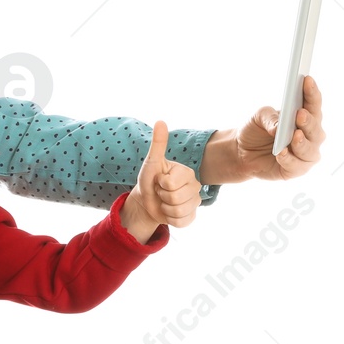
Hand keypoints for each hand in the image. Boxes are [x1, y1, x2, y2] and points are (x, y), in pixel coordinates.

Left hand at [122, 120, 200, 242]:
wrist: (147, 200)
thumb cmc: (150, 179)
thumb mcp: (152, 162)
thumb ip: (158, 143)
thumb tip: (161, 121)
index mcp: (188, 172)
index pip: (171, 183)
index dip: (160, 184)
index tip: (159, 180)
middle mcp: (196, 186)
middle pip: (175, 198)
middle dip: (161, 196)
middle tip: (161, 191)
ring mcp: (195, 202)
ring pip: (178, 211)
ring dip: (165, 208)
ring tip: (164, 201)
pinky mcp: (192, 217)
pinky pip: (181, 223)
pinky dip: (170, 219)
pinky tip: (168, 211)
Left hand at [233, 74, 325, 181]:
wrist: (242, 152)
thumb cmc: (256, 130)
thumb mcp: (258, 117)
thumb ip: (269, 118)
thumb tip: (278, 128)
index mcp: (305, 117)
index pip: (313, 104)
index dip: (312, 92)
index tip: (307, 80)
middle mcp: (311, 135)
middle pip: (316, 128)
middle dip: (309, 122)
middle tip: (300, 114)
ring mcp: (305, 153)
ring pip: (311, 150)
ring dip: (303, 143)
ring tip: (294, 136)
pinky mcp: (296, 170)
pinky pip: (297, 166)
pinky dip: (289, 159)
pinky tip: (280, 153)